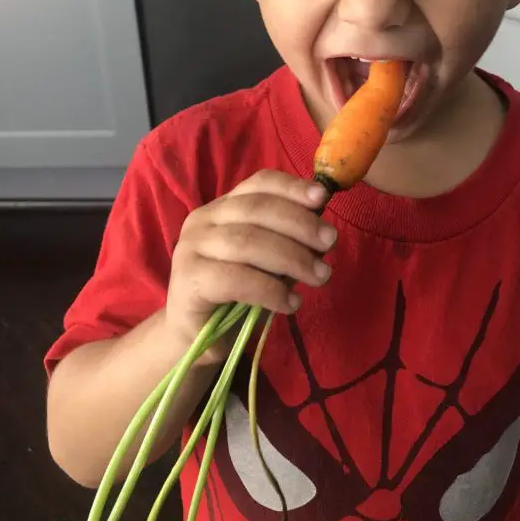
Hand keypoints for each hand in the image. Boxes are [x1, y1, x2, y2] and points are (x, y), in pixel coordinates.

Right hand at [166, 171, 336, 360]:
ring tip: (320, 276)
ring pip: (248, 242)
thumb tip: (323, 226)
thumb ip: (290, 240)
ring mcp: (191, 248)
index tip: (323, 197)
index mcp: (222, 207)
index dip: (292, 187)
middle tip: (330, 243)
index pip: (259, 184)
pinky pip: (236, 279)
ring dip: (292, 257)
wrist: (196, 337)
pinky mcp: (189, 281)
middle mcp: (203, 220)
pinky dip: (270, 290)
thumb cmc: (238, 295)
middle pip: (257, 209)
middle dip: (300, 224)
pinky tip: (291, 303)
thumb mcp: (270, 261)